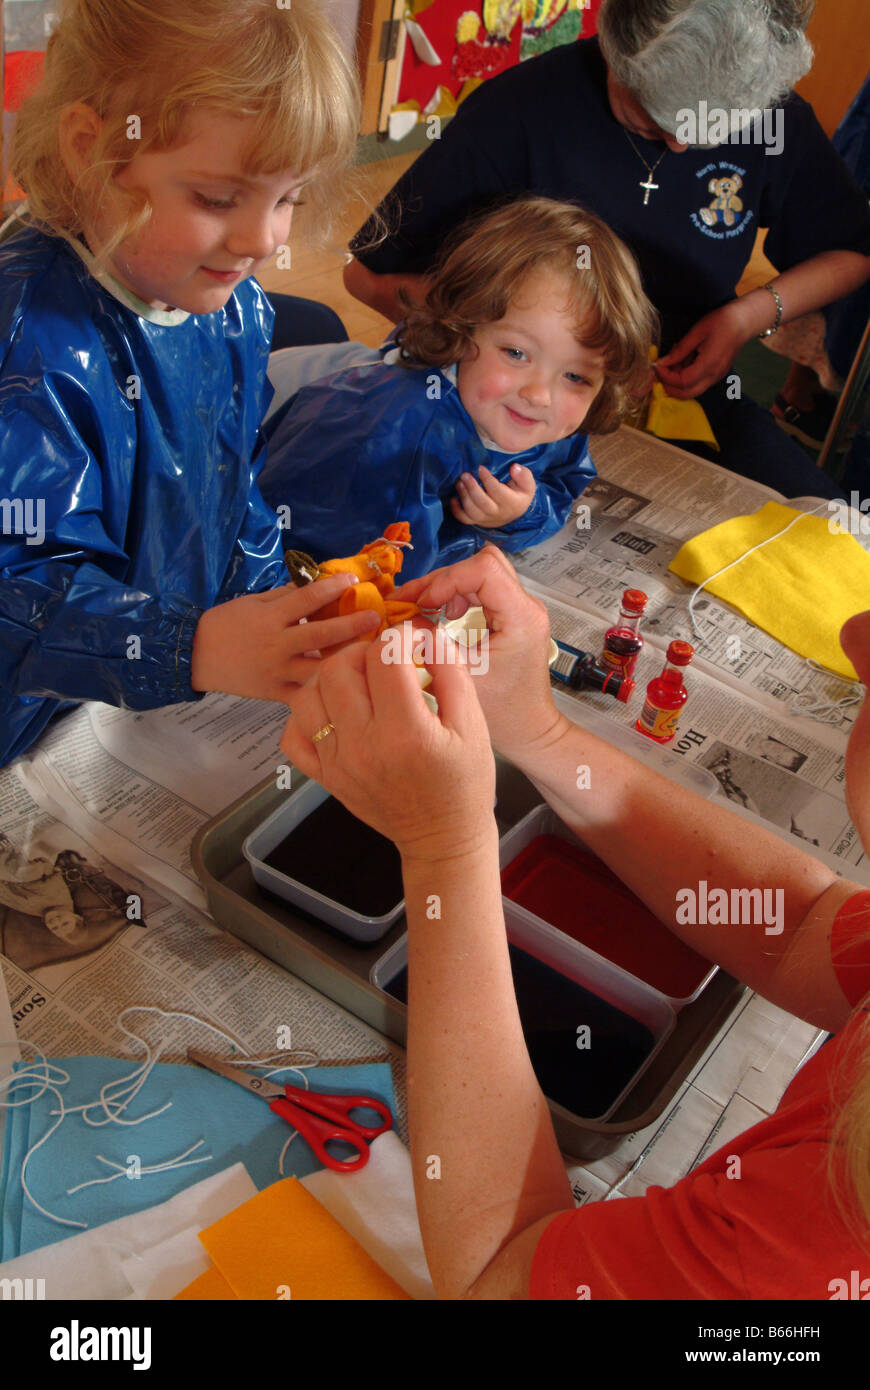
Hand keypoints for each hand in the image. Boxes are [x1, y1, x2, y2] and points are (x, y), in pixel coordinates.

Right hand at [191, 575, 380, 702]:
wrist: (196, 656)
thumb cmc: (225, 624)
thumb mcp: (252, 602)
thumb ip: (284, 595)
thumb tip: (315, 583)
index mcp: (271, 617)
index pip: (308, 598)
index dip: (333, 588)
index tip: (354, 581)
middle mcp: (278, 644)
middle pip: (322, 633)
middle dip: (352, 624)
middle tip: (376, 618)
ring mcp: (278, 671)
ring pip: (319, 667)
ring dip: (345, 659)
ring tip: (368, 653)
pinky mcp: (275, 692)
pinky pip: (305, 693)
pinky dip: (324, 689)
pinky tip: (346, 684)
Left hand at [279, 632, 495, 862]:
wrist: (442, 837)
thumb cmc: (463, 784)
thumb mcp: (473, 724)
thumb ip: (451, 671)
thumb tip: (427, 634)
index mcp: (405, 731)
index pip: (385, 657)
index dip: (401, 636)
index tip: (413, 641)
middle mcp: (363, 745)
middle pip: (338, 669)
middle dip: (362, 650)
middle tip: (383, 658)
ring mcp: (337, 762)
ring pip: (307, 695)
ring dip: (330, 677)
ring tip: (357, 680)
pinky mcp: (324, 776)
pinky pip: (293, 735)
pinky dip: (305, 715)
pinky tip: (332, 710)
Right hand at [394, 546, 563, 760]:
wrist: (530, 730)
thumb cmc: (503, 712)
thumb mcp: (461, 675)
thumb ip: (432, 642)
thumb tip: (405, 618)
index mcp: (521, 617)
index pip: (484, 569)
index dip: (448, 580)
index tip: (425, 602)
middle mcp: (527, 606)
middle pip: (480, 565)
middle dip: (442, 580)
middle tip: (412, 601)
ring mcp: (521, 609)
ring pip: (480, 574)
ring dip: (448, 586)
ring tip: (425, 608)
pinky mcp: (512, 616)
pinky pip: (483, 588)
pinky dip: (458, 595)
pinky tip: (444, 616)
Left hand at [450, 464, 535, 527]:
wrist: (515, 512)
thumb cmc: (519, 493)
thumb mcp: (527, 484)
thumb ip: (523, 475)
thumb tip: (514, 468)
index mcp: (512, 503)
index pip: (497, 492)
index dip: (487, 479)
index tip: (480, 468)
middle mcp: (498, 513)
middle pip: (483, 504)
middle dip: (472, 488)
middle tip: (465, 475)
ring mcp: (486, 519)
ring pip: (472, 513)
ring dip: (464, 497)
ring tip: (459, 482)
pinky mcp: (477, 521)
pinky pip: (465, 520)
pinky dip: (456, 510)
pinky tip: (453, 498)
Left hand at [654, 300, 750, 398]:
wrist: (745, 321)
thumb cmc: (722, 321)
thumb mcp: (697, 332)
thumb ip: (680, 350)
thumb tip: (662, 362)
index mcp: (709, 364)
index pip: (682, 381)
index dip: (666, 377)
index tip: (657, 366)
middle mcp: (713, 375)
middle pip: (687, 394)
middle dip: (669, 387)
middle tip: (660, 373)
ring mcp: (717, 377)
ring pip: (692, 391)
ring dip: (677, 383)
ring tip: (672, 363)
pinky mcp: (717, 374)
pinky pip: (698, 383)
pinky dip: (686, 378)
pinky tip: (683, 362)